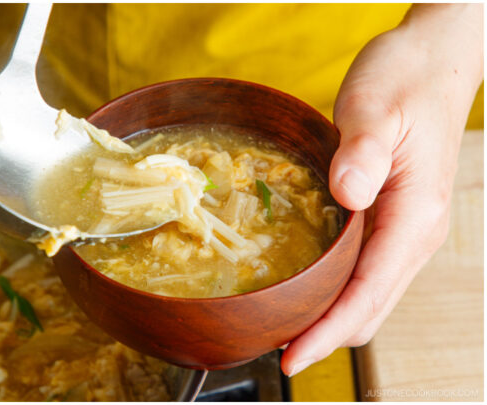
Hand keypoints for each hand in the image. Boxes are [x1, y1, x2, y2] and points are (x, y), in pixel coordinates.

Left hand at [281, 4, 482, 375]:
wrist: (434, 62)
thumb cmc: (406, 80)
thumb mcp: (376, 106)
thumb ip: (361, 150)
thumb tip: (348, 193)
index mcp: (413, 216)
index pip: (367, 294)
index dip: (328, 332)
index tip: (291, 356)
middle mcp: (414, 235)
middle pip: (369, 310)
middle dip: (322, 336)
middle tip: (266, 345)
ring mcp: (405, 233)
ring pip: (367, 298)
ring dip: (326, 318)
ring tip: (274, 325)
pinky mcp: (391, 223)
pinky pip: (362, 274)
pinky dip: (332, 292)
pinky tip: (296, 287)